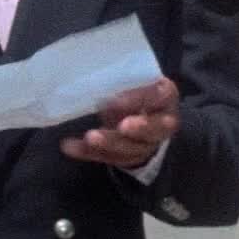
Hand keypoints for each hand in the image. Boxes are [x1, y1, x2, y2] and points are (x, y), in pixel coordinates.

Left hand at [60, 77, 179, 168]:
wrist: (142, 116)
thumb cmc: (137, 91)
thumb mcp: (136, 80)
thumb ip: (123, 83)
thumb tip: (99, 86)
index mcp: (166, 97)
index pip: (158, 96)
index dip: (139, 99)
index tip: (116, 100)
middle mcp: (163, 123)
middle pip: (154, 129)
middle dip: (139, 128)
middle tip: (122, 126)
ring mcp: (147, 145)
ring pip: (131, 148)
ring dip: (110, 143)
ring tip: (90, 137)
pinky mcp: (128, 158)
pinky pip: (109, 157)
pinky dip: (89, 153)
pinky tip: (72, 146)